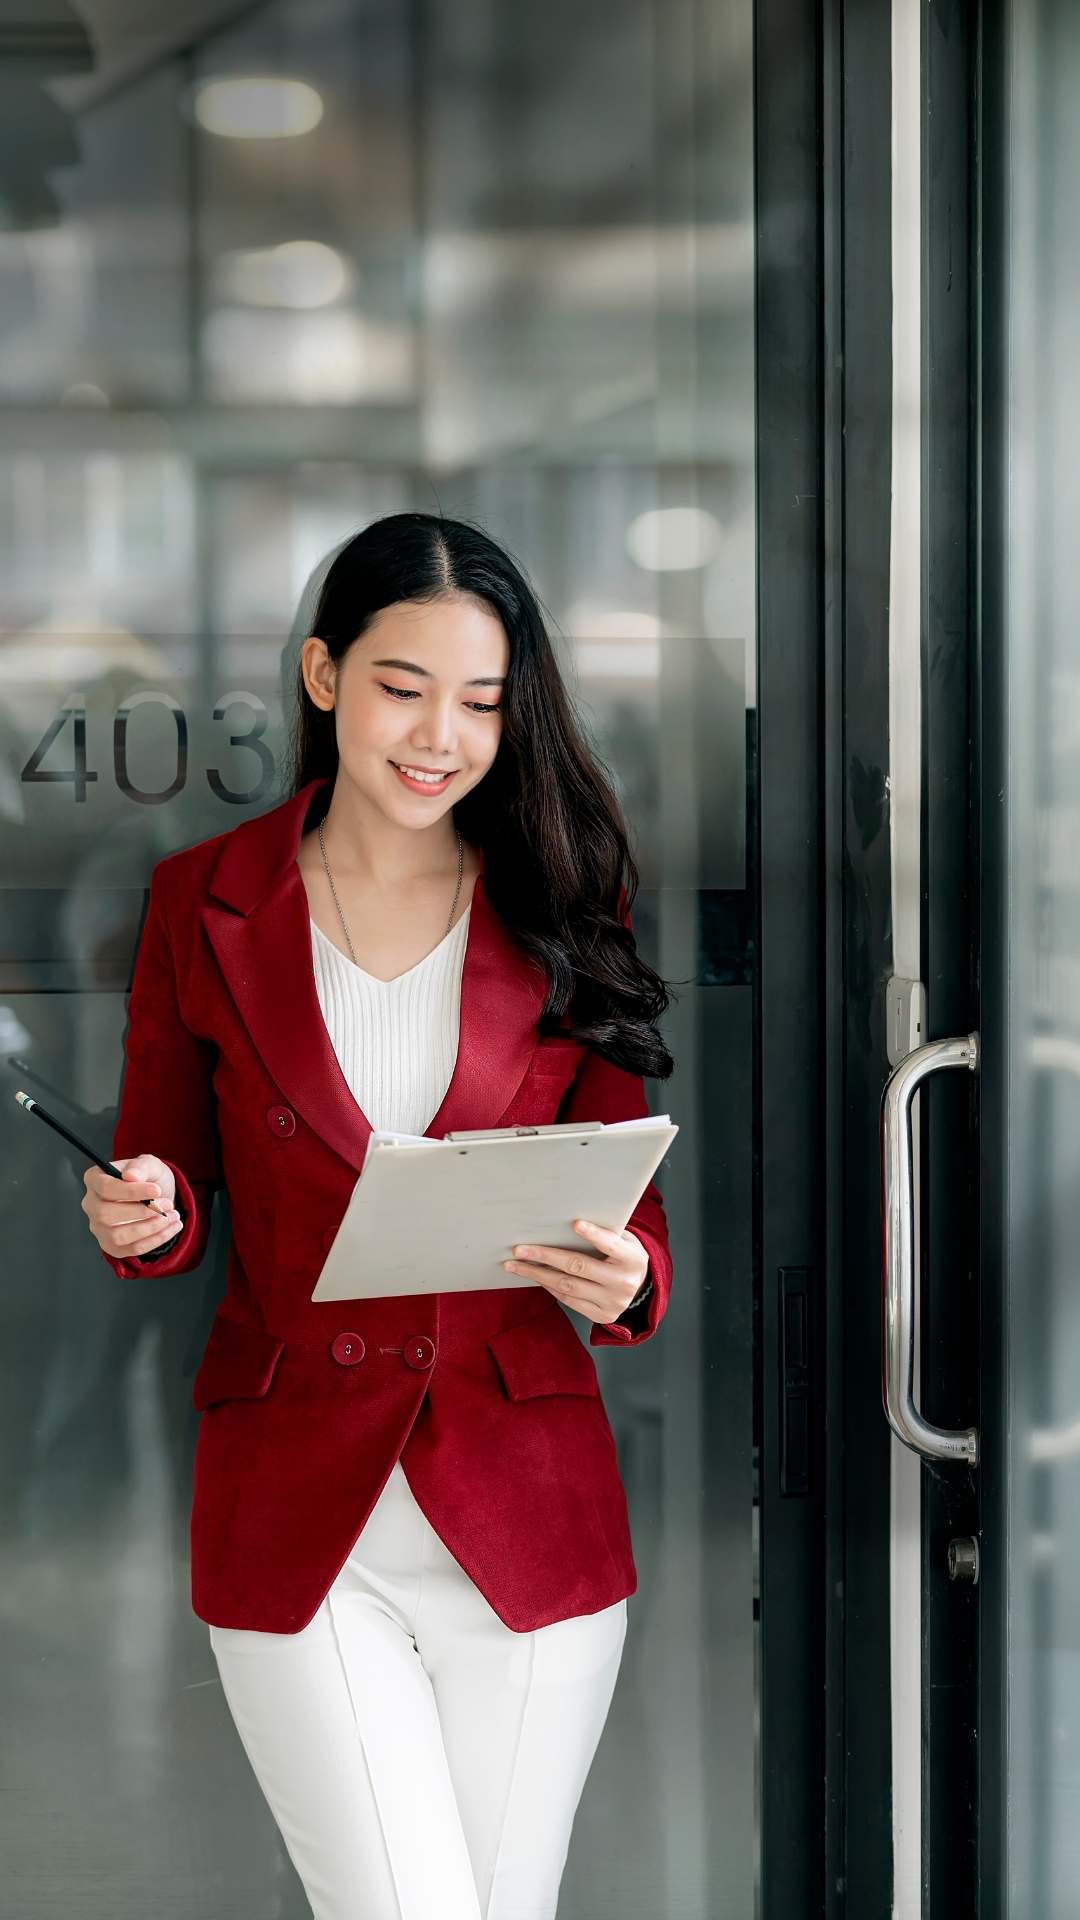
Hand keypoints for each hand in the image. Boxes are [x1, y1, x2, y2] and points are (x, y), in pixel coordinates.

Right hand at [83, 1154, 181, 1259]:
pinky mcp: (112, 1246)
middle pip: (106, 1214)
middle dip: (142, 1212)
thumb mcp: (149, 1164)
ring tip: (173, 1216)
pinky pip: (132, 1249)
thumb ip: (141, 1167)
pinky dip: (156, 1239)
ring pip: (118, 1236)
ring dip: (151, 1228)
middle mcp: (91, 1205)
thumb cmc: (148, 1177)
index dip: (131, 1191)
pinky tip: (172, 1227)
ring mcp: (99, 1228)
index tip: (157, 1190)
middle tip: (168, 1205)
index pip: (105, 1188)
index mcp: (94, 1179)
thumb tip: (130, 1175)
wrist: (157, 1196)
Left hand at [502, 1220, 648, 1324]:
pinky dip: (549, 1286)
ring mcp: (612, 1302)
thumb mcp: (626, 1240)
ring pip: (568, 1286)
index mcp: (633, 1259)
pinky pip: (569, 1300)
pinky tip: (535, 1276)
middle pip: (578, 1267)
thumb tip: (568, 1223)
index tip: (574, 1224)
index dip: (594, 1235)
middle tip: (519, 1249)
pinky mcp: (601, 1315)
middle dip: (545, 1256)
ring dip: (538, 1274)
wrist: (640, 1289)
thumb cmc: (625, 1255)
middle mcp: (623, 1283)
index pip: (611, 1245)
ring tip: (516, 1265)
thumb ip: (606, 1233)